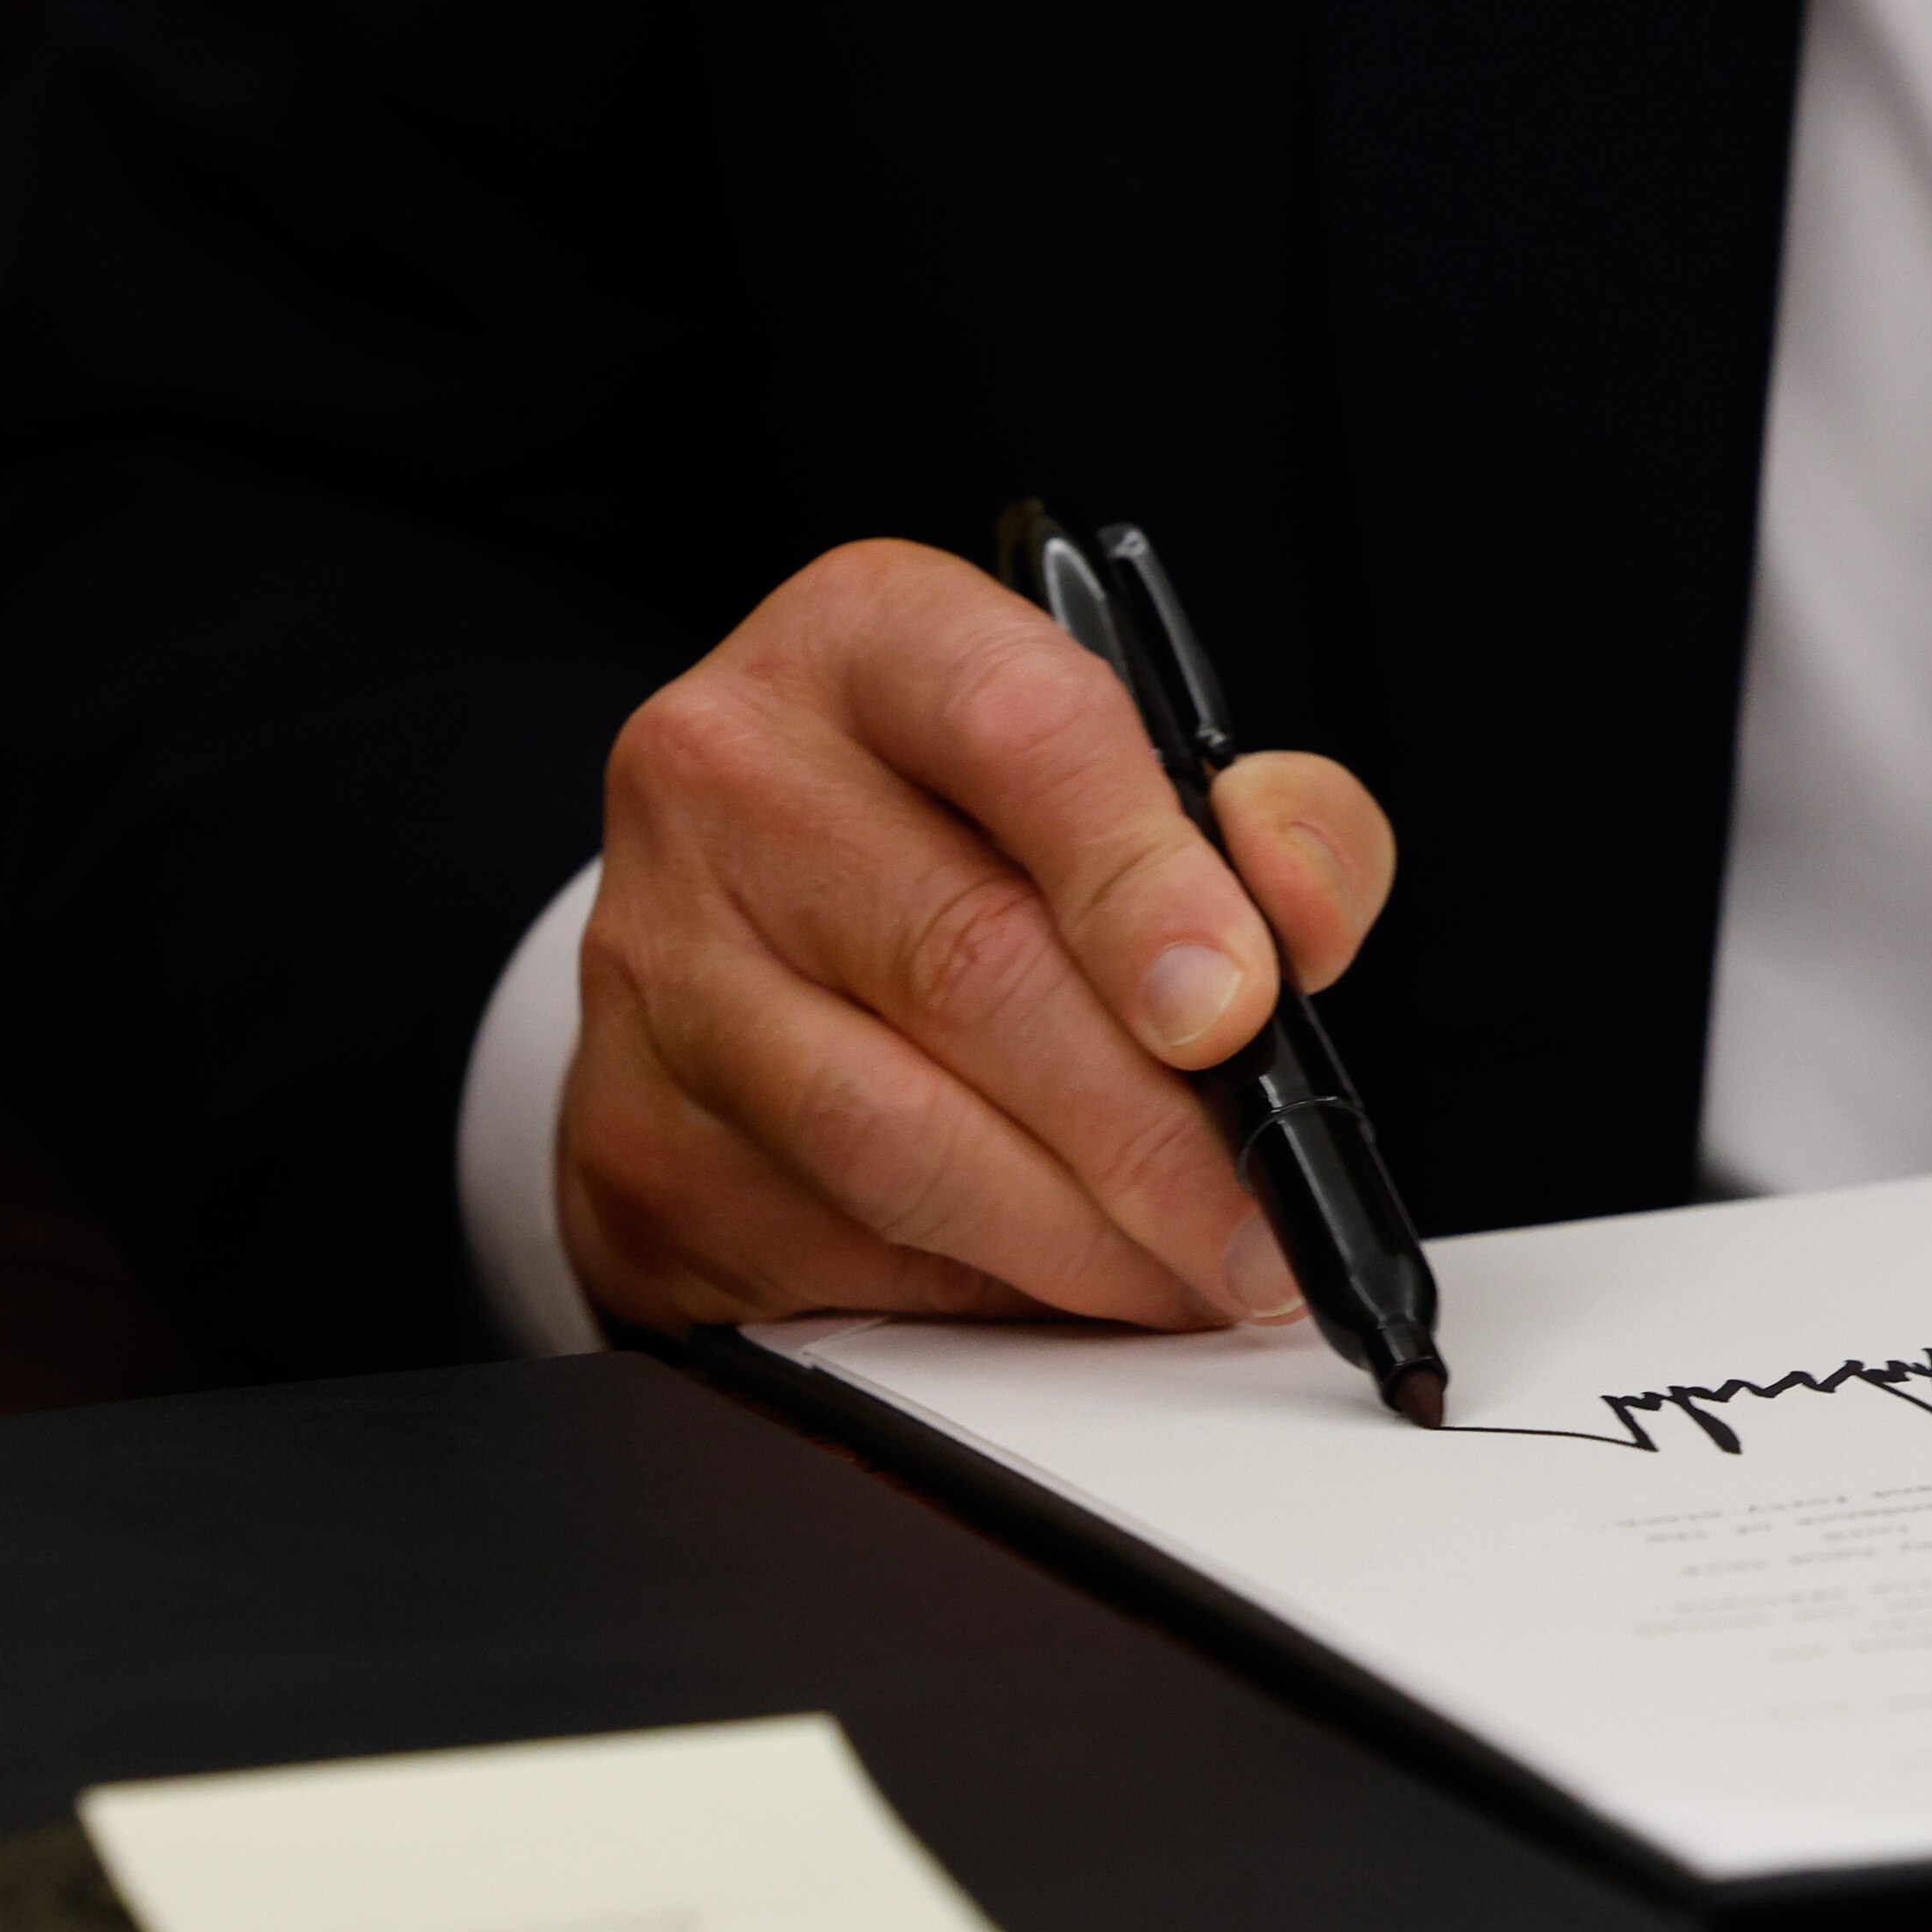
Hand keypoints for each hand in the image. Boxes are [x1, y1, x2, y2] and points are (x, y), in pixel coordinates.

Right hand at [559, 538, 1393, 1331]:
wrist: (755, 930)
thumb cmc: (983, 842)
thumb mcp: (1140, 775)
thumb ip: (1269, 826)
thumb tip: (1295, 928)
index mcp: (874, 641)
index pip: (1019, 731)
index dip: (1142, 882)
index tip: (1236, 1010)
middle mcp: (730, 773)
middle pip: (967, 963)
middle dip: (1152, 1127)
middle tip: (1264, 1221)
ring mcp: (657, 962)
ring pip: (894, 1135)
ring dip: (1082, 1236)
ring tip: (1200, 1273)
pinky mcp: (636, 1139)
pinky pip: (836, 1242)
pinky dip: (988, 1288)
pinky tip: (1075, 1290)